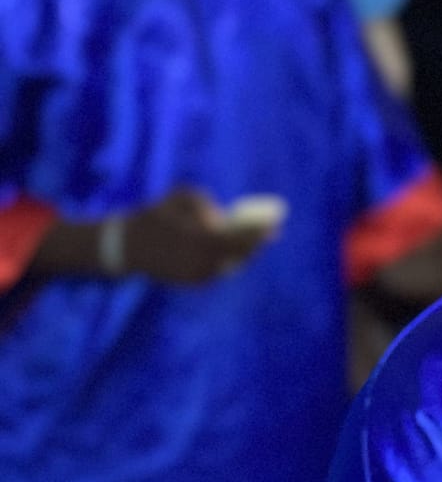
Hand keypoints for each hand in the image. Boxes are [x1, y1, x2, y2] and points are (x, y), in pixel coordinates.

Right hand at [123, 188, 271, 283]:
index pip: (238, 238)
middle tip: (272, 231)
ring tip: (258, 239)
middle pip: (241, 254)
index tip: (276, 223)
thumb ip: (203, 205)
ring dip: (245, 252)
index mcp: (198, 240)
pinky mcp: (194, 283)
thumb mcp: (177, 198)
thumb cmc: (153, 216)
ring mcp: (199, 276)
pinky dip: (230, 260)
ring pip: (232, 264)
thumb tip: (222, 219)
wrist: (126, 247)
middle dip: (256, 243)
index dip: (258, 232)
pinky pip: (220, 270)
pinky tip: (237, 250)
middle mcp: (202, 262)